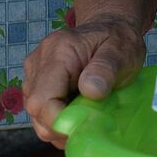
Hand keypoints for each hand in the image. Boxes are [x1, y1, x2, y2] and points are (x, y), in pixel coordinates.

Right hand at [22, 18, 146, 148]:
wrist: (110, 28)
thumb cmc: (118, 41)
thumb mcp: (122, 52)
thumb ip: (105, 69)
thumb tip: (89, 91)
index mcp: (59, 51)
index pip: (43, 99)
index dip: (59, 121)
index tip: (84, 127)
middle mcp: (39, 61)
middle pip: (35, 109)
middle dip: (59, 126)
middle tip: (89, 127)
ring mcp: (34, 72)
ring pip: (35, 114)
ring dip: (59, 125)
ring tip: (86, 117)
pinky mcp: (36, 82)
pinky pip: (40, 111)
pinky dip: (58, 120)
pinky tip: (77, 112)